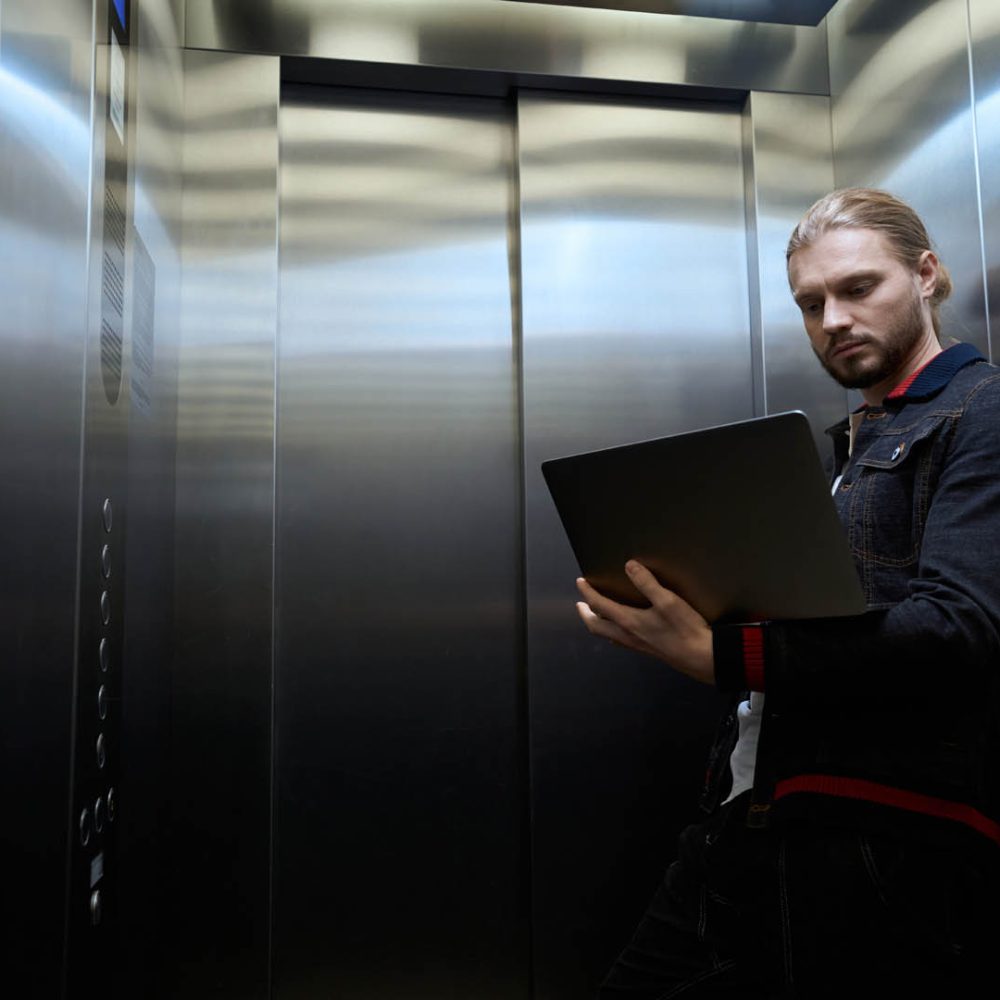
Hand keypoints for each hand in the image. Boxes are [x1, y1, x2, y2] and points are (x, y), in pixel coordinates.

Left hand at [575, 560, 714, 684]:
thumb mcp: (668, 601)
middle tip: (580, 604)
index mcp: (628, 622)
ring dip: (598, 623)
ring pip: (607, 635)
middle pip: (596, 626)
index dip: (587, 592)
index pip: (599, 605)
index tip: (580, 582)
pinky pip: (620, 640)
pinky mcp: (647, 650)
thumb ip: (647, 583)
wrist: (702, 658)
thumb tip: (629, 566)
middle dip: (585, 614)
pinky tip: (622, 628)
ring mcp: (637, 645)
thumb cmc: (685, 630)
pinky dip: (613, 631)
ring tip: (597, 614)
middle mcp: (628, 635)